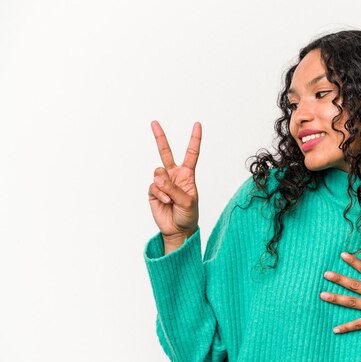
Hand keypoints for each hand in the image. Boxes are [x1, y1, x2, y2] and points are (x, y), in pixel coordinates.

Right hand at [148, 120, 201, 240]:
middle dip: (159, 137)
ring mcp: (163, 182)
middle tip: (154, 122)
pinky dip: (160, 194)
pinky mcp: (153, 191)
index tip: (197, 124)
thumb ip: (174, 188)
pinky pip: (154, 186)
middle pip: (166, 152)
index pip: (191, 153)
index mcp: (187, 174)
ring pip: (158, 173)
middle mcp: (174, 175)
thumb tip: (158, 177)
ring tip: (171, 198)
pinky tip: (166, 202)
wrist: (178, 230)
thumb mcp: (188, 201)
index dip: (194, 139)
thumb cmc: (188, 215)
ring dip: (165, 186)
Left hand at [320, 253, 360, 348]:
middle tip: (325, 274)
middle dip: (339, 279)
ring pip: (351, 302)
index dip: (354, 262)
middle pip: (354, 284)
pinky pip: (358, 324)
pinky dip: (346, 327)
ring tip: (322, 295)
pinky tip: (335, 329)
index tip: (343, 255)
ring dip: (336, 299)